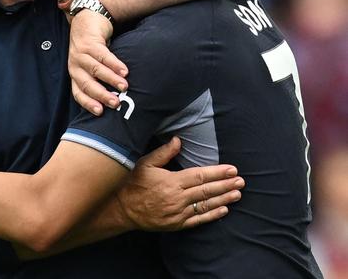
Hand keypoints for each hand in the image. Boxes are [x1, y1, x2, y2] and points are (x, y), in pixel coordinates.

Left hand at [68, 9, 128, 114]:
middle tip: (116, 103)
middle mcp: (75, 66)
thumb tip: (116, 99)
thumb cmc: (91, 48)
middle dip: (102, 95)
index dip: (88, 103)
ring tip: (124, 86)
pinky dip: (114, 64)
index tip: (100, 112)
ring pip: (95, 70)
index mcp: (75, 75)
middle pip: (87, 84)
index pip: (78, 93)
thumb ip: (99, 79)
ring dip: (110, 79)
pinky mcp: (90, 43)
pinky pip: (103, 55)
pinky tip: (124, 70)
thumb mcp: (91, 65)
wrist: (86, 20)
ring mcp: (81, 54)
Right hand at [117, 137, 243, 230]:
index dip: (217, 173)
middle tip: (241, 181)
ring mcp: (178, 213)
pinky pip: (199, 220)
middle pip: (206, 190)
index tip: (232, 169)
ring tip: (237, 194)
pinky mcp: (177, 224)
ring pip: (206, 205)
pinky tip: (224, 209)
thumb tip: (179, 140)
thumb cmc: (134, 183)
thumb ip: (164, 153)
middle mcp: (177, 198)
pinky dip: (212, 215)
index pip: (200, 176)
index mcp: (171, 181)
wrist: (123, 208)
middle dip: (225, 185)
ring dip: (223, 199)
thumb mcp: (145, 163)